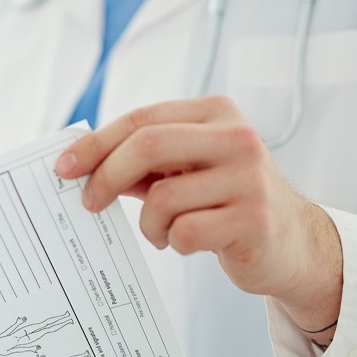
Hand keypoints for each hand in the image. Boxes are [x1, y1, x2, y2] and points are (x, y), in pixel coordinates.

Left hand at [55, 97, 341, 331]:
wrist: (292, 244)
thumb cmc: (225, 202)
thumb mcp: (186, 170)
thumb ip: (141, 161)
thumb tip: (79, 163)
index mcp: (217, 113)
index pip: (142, 119)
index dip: (97, 143)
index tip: (64, 167)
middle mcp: (237, 137)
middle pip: (147, 146)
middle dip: (106, 176)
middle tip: (90, 203)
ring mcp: (249, 178)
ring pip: (162, 197)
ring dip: (149, 224)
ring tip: (163, 231)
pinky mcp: (254, 220)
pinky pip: (184, 232)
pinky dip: (174, 243)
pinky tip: (189, 243)